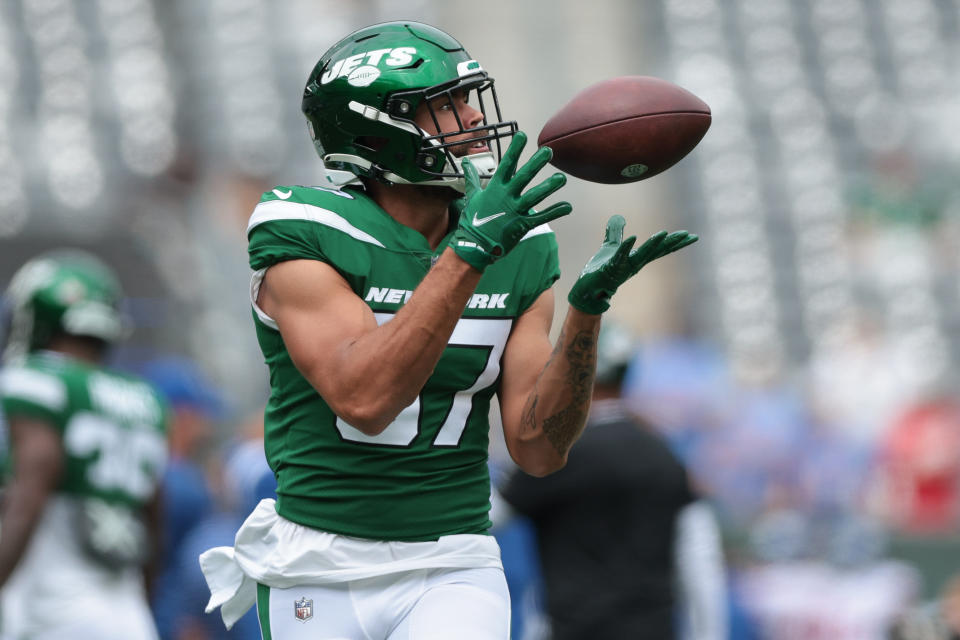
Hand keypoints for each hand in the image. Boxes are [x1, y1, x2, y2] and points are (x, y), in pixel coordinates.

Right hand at [451, 132, 571, 270]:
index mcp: (495, 188)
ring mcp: (515, 211)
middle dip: (536, 163)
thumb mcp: (472, 196)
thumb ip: (472, 178)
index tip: (522, 135)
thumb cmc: (473, 220)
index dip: (514, 149)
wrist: (474, 245)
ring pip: (535, 196)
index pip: (506, 164)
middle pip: (524, 177)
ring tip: (561, 178)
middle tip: (548, 151)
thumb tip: (465, 163)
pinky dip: (555, 211)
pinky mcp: (523, 225)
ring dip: (549, 187)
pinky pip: (541, 217)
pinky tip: (567, 206)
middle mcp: (506, 197)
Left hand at [568, 215, 698, 314]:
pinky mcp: (610, 268)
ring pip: (642, 255)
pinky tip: (633, 237)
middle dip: (672, 243)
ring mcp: (623, 267)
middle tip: (688, 235)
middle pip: (657, 252)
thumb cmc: (601, 270)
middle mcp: (634, 264)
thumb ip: (615, 232)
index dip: (674, 242)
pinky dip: (626, 247)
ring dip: (653, 244)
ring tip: (664, 233)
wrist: (587, 289)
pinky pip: (620, 256)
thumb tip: (619, 217)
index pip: (659, 249)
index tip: (690, 236)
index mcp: (637, 258)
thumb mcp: (610, 247)